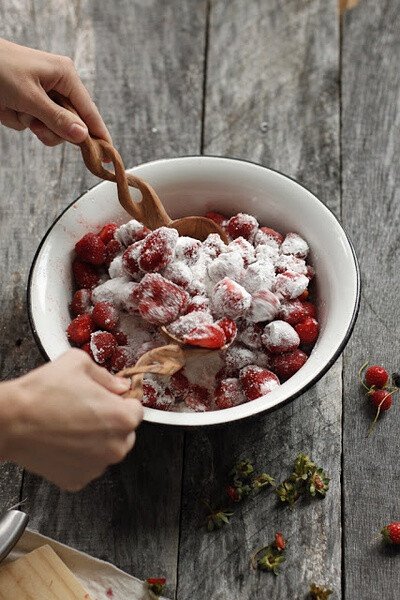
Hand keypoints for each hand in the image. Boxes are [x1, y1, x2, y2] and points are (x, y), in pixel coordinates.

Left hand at [0, 38, 110, 145]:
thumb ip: (57, 119)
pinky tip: (7, 106)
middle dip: (51, 129)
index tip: (108, 155)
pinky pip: (33, 124)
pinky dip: (18, 120)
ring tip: (17, 110)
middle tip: (36, 126)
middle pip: (70, 125)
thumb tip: (82, 136)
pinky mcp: (30, 103)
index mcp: (66, 76)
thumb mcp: (30, 97)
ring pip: (50, 128)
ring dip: (32, 125)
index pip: (90, 112)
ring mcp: (44, 95)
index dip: (99, 134)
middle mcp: (58, 86)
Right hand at [0, 349, 142, 490]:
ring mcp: (96, 467)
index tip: (109, 399)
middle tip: (86, 410)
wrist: (11, 420)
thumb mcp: (79, 364)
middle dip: (111, 422)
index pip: (136, 409)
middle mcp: (115, 447)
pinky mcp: (77, 480)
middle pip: (125, 433)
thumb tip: (119, 385)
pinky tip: (63, 441)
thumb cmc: (42, 393)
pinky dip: (78, 456)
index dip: (121, 400)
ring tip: (71, 425)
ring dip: (96, 440)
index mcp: (122, 418)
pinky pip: (86, 465)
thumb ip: (106, 375)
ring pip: (106, 450)